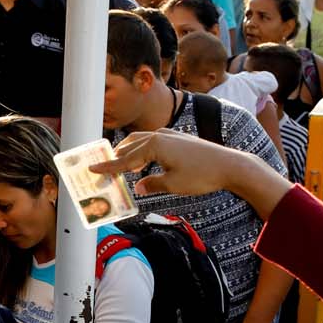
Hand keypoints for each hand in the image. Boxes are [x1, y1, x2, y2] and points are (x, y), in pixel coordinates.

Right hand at [93, 130, 242, 197]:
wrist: (229, 165)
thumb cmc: (201, 175)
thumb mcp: (173, 184)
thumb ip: (152, 184)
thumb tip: (139, 187)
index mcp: (154, 146)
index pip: (125, 160)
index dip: (108, 167)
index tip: (92, 169)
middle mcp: (159, 136)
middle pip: (130, 147)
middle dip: (116, 158)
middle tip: (103, 168)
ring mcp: (170, 135)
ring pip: (141, 141)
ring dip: (129, 152)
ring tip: (120, 164)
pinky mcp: (179, 138)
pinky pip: (153, 141)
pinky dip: (143, 150)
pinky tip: (144, 160)